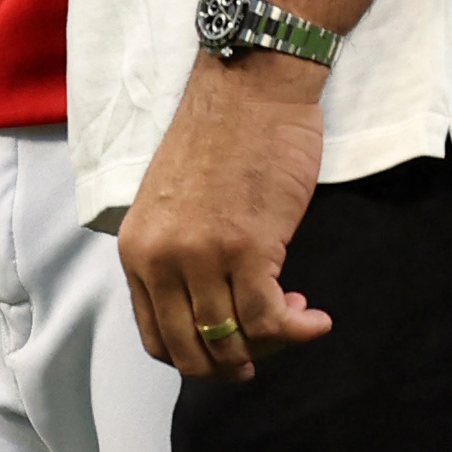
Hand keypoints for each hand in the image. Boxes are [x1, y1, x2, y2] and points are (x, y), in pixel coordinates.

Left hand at [116, 50, 332, 382]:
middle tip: (266, 349)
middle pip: (191, 352)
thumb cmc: (221, 139)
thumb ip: (177, 256)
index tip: (230, 346)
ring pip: (232, 341)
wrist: (250, 86)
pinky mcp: (247, 247)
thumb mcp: (172, 205)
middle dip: (232, 365)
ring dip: (272, 345)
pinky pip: (270, 320)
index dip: (197, 357)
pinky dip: (297, 332)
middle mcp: (160, 259)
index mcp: (136, 250)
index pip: (156, 338)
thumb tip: (208, 311)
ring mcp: (202, 255)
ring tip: (297, 319)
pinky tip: (315, 320)